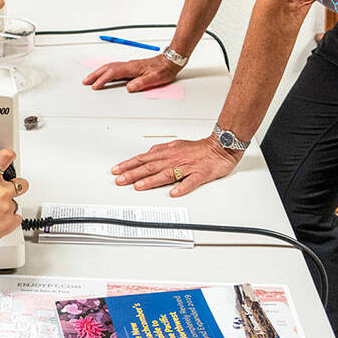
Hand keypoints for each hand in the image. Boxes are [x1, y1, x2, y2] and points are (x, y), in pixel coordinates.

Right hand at [0, 148, 27, 255]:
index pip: (6, 158)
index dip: (8, 156)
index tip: (9, 157)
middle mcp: (0, 192)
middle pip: (21, 182)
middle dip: (14, 185)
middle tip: (1, 192)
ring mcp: (7, 208)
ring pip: (15, 201)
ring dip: (7, 204)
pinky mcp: (10, 223)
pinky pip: (16, 216)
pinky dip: (8, 218)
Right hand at [83, 53, 178, 92]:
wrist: (170, 60)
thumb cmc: (164, 69)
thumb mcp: (155, 78)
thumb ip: (142, 83)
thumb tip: (129, 88)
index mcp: (132, 68)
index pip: (113, 73)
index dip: (103, 79)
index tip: (95, 86)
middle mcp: (128, 65)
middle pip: (107, 68)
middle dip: (95, 75)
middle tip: (85, 81)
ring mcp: (129, 65)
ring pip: (109, 66)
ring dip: (98, 72)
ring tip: (90, 78)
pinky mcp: (131, 66)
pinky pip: (114, 66)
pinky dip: (105, 70)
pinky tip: (104, 73)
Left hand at [111, 135, 240, 196]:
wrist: (220, 147)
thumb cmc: (199, 148)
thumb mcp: (176, 144)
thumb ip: (161, 149)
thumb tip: (148, 152)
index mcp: (168, 153)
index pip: (144, 158)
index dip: (129, 164)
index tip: (117, 170)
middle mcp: (174, 159)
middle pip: (150, 166)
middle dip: (133, 174)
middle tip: (120, 180)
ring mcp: (187, 167)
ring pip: (166, 174)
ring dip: (151, 180)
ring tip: (139, 187)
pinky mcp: (200, 174)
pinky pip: (190, 182)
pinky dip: (182, 187)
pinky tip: (174, 193)